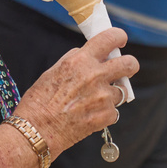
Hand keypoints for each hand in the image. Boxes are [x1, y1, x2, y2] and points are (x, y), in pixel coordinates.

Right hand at [17, 27, 138, 156]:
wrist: (36, 130)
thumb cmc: (40, 101)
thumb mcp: (53, 71)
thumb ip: (75, 60)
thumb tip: (88, 53)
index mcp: (81, 60)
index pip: (110, 38)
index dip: (119, 37)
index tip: (119, 40)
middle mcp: (95, 75)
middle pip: (130, 64)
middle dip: (130, 65)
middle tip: (124, 70)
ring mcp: (103, 96)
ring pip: (121, 91)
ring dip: (111, 94)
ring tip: (92, 102)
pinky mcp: (106, 115)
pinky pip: (114, 111)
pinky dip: (105, 114)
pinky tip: (89, 115)